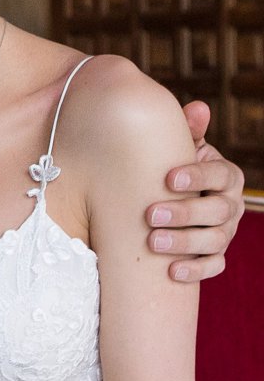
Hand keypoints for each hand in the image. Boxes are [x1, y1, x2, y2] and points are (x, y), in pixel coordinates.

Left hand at [146, 101, 244, 281]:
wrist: (171, 197)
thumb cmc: (173, 169)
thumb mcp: (179, 148)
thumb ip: (187, 131)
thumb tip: (196, 107)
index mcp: (225, 176)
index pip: (220, 175)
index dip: (197, 176)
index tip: (168, 178)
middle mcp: (229, 205)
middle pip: (217, 212)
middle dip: (185, 213)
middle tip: (151, 214)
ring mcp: (224, 232)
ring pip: (214, 241)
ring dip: (184, 243)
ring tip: (152, 242)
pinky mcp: (214, 255)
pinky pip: (213, 267)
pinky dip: (195, 271)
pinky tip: (171, 272)